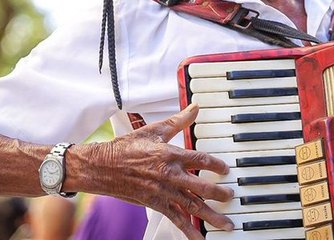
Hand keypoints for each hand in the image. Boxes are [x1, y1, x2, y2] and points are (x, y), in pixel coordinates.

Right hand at [94, 104, 234, 238]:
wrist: (103, 166)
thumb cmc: (127, 148)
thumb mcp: (155, 130)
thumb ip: (178, 120)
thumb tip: (195, 107)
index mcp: (171, 155)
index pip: (201, 159)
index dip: (216, 165)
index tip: (226, 170)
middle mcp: (170, 175)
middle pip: (202, 187)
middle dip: (220, 194)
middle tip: (231, 197)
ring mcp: (163, 192)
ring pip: (193, 206)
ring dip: (211, 216)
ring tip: (226, 224)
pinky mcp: (156, 204)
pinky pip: (176, 219)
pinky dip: (189, 230)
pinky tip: (199, 238)